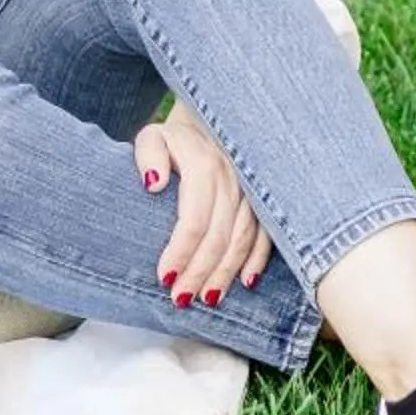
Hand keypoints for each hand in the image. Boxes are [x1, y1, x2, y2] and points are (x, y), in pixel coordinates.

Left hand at [135, 103, 274, 308]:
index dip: (181, 252)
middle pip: (220, 237)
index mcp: (205, 166)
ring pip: (243, 239)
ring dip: (226, 272)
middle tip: (181, 299)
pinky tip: (246, 282)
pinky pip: (267, 234)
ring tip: (209, 299)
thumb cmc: (177, 134)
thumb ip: (148, 155)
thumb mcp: (154, 135)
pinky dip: (258, 260)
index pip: (194, 220)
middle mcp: (235, 179)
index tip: (164, 278)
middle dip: (200, 272)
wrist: (217, 115)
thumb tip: (153, 184)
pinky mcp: (265, 198)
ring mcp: (254, 190)